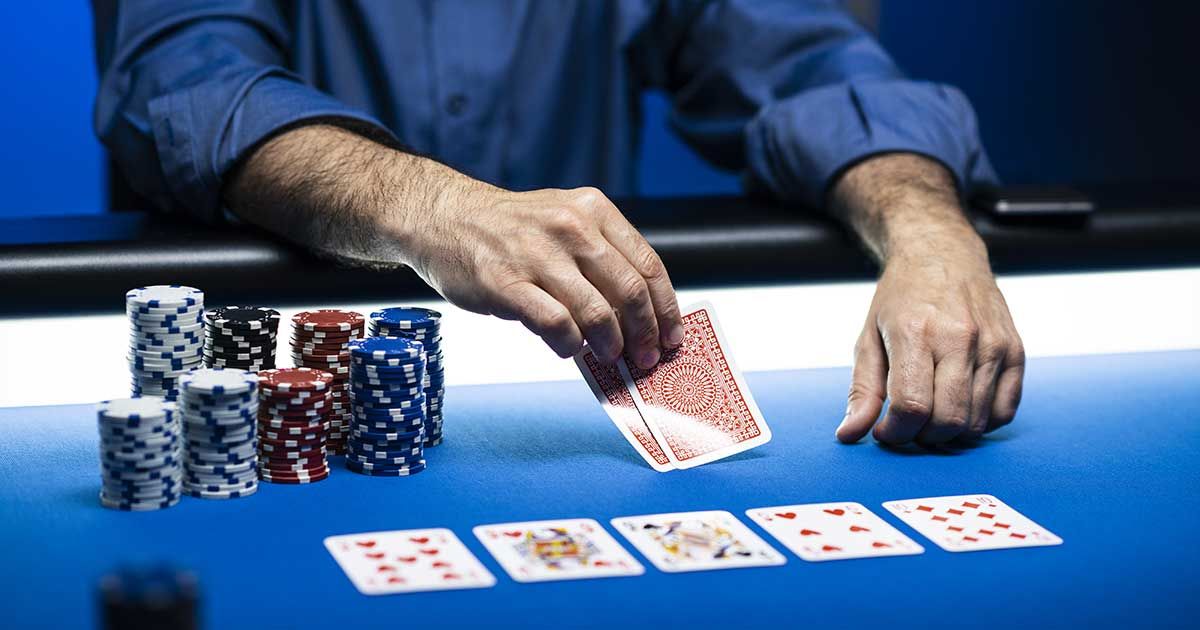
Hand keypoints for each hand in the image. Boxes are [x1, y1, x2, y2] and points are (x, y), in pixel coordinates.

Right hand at [224, 124, 682, 366]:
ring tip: (609, 357)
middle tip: (646, 358)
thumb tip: (638, 318)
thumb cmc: (510, 231)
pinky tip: (569, 349)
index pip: (648, 265)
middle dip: (645, 334)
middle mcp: (571, 227)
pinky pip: (555, 325)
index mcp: (593, 211)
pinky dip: (570, 345)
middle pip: (629, 292)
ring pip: (597, 312)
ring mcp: (537, 254)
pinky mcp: (505, 282)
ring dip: (610, 344)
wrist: (442, 217)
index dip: (666, 309)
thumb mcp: (563, 223)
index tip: (672, 338)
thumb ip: (600, 259)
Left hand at [836, 241, 1024, 444]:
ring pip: (976, 422)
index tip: (884, 431)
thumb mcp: (868, 339)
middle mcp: (960, 338)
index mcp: (916, 332)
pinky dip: (980, 422)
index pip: (912, 406)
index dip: (895, 432)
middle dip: (921, 437)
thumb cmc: (901, 300)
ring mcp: (994, 344)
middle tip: (907, 424)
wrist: (943, 255)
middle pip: (948, 420)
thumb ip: (861, 390)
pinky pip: (1003, 412)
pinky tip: (958, 406)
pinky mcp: (1015, 351)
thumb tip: (849, 435)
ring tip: (930, 413)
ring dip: (949, 434)